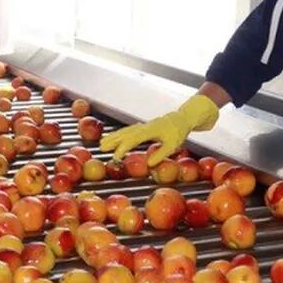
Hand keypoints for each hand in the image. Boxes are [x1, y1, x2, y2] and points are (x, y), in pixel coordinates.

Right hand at [100, 94, 218, 165]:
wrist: (181, 118)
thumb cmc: (178, 131)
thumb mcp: (173, 144)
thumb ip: (161, 153)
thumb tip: (148, 164)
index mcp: (150, 130)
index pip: (133, 139)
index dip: (123, 147)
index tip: (116, 156)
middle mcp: (144, 127)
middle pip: (125, 133)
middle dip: (113, 140)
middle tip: (101, 147)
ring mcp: (143, 126)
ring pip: (125, 131)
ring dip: (114, 137)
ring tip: (102, 143)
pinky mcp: (143, 127)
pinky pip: (129, 131)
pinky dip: (120, 135)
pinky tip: (114, 138)